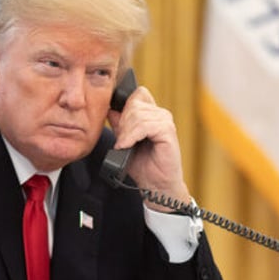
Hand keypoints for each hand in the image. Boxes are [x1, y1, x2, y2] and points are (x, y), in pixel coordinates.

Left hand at [106, 86, 190, 210]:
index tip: (119, 126)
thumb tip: (110, 109)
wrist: (156, 185)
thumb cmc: (144, 165)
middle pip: (134, 103)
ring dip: (126, 131)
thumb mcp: (125, 141)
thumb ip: (120, 125)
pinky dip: (132, 136)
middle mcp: (161, 115)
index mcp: (152, 114)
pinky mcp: (168, 131)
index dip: (125, 106)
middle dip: (122, 122)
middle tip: (121, 140)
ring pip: (138, 114)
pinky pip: (145, 125)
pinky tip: (127, 146)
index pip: (138, 94)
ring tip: (123, 145)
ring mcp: (166, 122)